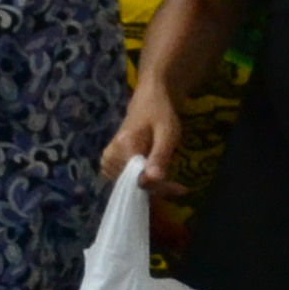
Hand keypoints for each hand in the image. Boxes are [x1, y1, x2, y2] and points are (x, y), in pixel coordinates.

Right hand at [102, 86, 183, 201]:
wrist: (147, 100)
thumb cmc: (159, 113)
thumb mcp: (167, 132)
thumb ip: (159, 156)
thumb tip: (152, 179)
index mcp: (123, 147)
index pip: (138, 178)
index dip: (160, 187)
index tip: (181, 189)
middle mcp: (110, 156)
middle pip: (133, 184)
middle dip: (157, 188)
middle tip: (180, 188)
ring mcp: (107, 161)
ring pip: (130, 185)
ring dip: (151, 186)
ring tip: (170, 182)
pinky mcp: (108, 164)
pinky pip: (126, 180)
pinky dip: (143, 181)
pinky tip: (155, 176)